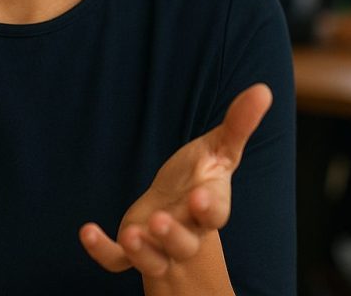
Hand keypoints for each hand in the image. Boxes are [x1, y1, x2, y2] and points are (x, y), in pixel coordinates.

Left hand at [79, 84, 272, 282]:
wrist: (177, 205)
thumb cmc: (201, 174)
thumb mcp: (219, 147)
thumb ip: (239, 123)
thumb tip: (263, 90)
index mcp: (210, 208)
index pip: (215, 214)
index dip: (209, 208)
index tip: (198, 196)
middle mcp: (187, 232)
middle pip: (184, 243)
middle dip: (172, 235)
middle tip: (158, 222)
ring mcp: (159, 246)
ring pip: (153, 259)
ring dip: (142, 250)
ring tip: (130, 234)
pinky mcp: (132, 251)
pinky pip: (117, 261)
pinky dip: (102, 252)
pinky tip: (87, 232)